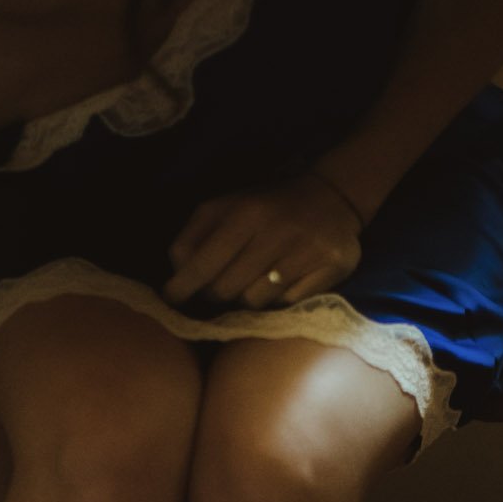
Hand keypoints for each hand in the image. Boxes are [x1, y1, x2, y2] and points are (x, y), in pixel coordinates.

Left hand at [162, 170, 362, 311]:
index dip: (182, 286)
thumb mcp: (228, 206)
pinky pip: (287, 305)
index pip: (203, 262)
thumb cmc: (268, 207)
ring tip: (257, 277)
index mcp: (246, 212)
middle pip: (225, 290)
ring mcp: (306, 251)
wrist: (333, 196)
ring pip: (254, 302)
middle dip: (216, 293)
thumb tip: (177, 271)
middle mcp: (276, 231)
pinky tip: (285, 280)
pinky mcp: (330, 268)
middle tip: (222, 285)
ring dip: (248, 297)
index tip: (169, 299)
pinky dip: (279, 299)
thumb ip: (196, 234)